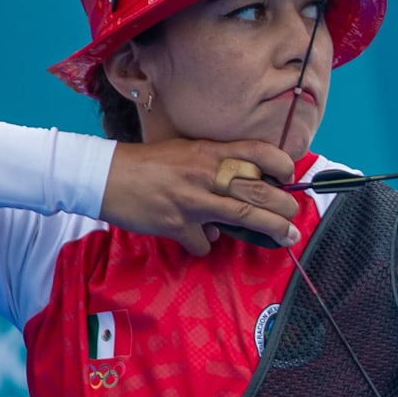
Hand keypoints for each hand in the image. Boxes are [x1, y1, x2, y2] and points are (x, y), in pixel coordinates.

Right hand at [102, 138, 301, 255]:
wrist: (103, 176)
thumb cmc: (147, 163)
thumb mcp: (185, 152)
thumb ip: (214, 167)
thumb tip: (237, 192)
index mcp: (209, 152)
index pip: (258, 152)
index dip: (282, 163)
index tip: (291, 175)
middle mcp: (205, 174)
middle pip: (260, 190)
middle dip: (285, 205)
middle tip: (294, 214)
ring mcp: (192, 200)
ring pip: (245, 215)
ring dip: (271, 228)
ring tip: (287, 236)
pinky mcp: (176, 224)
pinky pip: (203, 242)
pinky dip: (206, 244)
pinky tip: (201, 241)